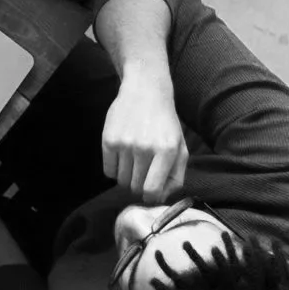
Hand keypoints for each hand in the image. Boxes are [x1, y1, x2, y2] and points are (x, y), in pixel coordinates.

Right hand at [101, 68, 188, 199]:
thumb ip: (176, 176)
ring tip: (133, 162)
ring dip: (127, 177)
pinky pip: (108, 171)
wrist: (145, 91)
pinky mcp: (108, 139)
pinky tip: (122, 157)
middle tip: (142, 172)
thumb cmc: (165, 123)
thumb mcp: (180, 148)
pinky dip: (114, 169)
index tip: (150, 192)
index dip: (150, 197)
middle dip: (139, 185)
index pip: (152, 190)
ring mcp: (125, 144)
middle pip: (135, 187)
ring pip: (121, 180)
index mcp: (167, 152)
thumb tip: (160, 198)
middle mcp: (145, 149)